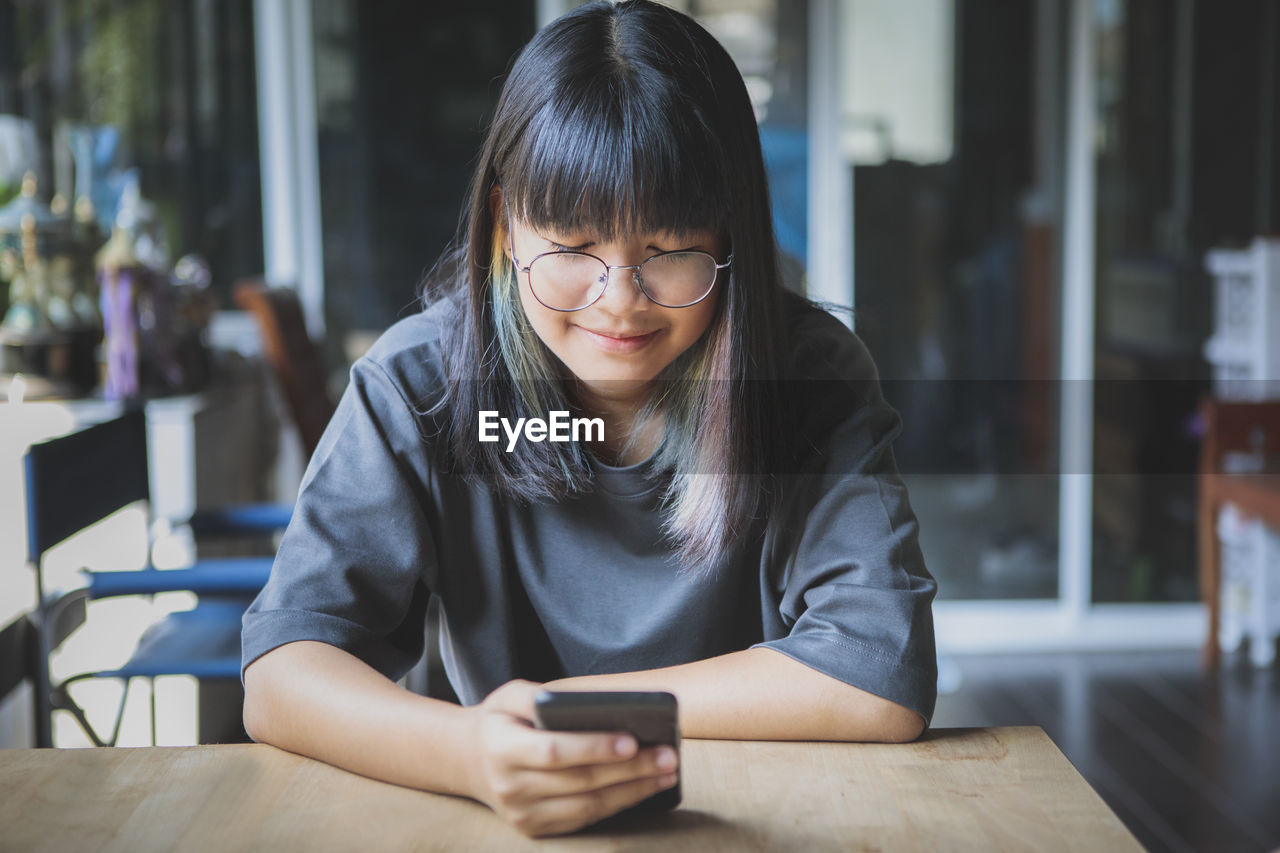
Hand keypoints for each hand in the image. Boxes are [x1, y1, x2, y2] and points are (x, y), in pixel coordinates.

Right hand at [463, 680, 678, 836]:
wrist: (469, 761)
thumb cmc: (500, 721)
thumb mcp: (508, 696)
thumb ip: (537, 696)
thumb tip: (583, 704)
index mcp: (501, 749)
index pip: (554, 752)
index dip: (593, 748)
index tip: (632, 740)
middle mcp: (510, 787)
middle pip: (579, 781)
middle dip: (629, 770)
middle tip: (668, 755)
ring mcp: (522, 814)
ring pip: (587, 806)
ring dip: (633, 792)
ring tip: (667, 773)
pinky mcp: (535, 829)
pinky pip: (583, 820)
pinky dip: (618, 806)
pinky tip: (645, 789)